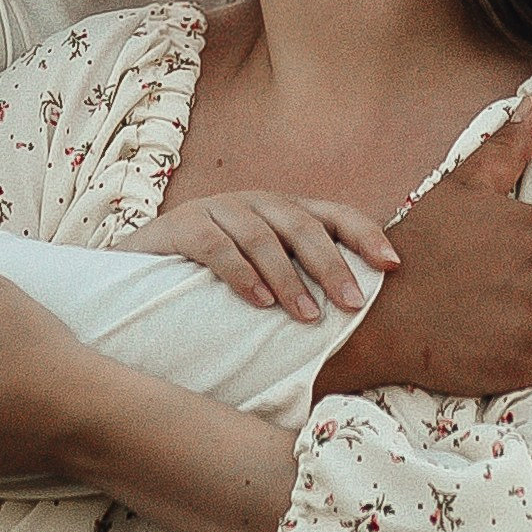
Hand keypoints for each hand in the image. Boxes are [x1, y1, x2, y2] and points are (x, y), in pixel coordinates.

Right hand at [123, 190, 399, 324]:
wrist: (139, 268)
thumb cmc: (214, 281)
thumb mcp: (262, 277)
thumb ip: (298, 285)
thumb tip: (352, 327)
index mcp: (283, 213)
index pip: (334, 214)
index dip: (365, 234)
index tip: (392, 265)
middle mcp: (256, 203)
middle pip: (303, 227)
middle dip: (331, 266)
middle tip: (352, 305)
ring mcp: (218, 208)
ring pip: (262, 237)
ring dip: (288, 279)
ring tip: (306, 317)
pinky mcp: (183, 223)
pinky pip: (216, 244)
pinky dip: (240, 272)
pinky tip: (256, 301)